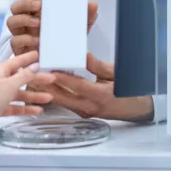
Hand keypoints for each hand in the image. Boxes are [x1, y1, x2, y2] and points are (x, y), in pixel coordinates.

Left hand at [0, 51, 55, 137]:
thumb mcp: (9, 85)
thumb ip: (24, 76)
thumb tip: (35, 65)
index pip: (17, 62)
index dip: (28, 58)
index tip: (39, 55)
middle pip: (21, 78)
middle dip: (36, 79)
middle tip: (51, 78)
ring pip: (19, 94)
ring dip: (33, 96)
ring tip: (49, 98)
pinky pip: (16, 106)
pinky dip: (26, 108)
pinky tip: (37, 110)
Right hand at [7, 0, 98, 55]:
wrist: (61, 67)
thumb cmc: (66, 43)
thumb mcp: (78, 29)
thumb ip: (86, 17)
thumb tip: (93, 4)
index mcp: (36, 14)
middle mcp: (26, 23)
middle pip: (15, 7)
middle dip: (25, 3)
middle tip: (39, 6)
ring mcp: (21, 35)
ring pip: (11, 22)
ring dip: (23, 19)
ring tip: (38, 23)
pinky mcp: (20, 50)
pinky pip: (15, 41)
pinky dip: (25, 39)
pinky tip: (38, 41)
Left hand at [34, 53, 153, 121]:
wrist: (138, 109)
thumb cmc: (129, 90)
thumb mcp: (116, 74)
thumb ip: (98, 67)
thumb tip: (84, 56)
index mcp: (100, 95)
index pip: (76, 85)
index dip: (61, 76)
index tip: (47, 67)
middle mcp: (90, 107)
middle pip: (63, 97)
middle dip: (47, 85)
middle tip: (33, 73)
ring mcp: (86, 112)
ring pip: (62, 101)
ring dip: (49, 90)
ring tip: (35, 78)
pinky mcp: (84, 113)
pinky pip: (67, 103)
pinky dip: (57, 94)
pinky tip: (49, 85)